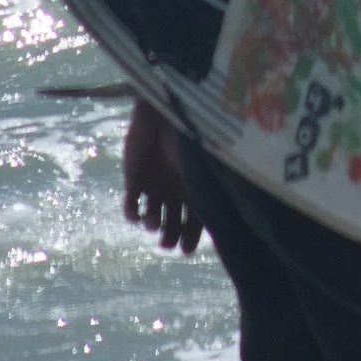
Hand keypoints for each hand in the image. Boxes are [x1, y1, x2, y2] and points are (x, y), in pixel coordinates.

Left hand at [122, 100, 205, 257]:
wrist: (165, 110)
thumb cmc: (191, 137)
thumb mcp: (204, 169)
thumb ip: (212, 192)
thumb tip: (229, 220)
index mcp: (194, 188)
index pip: (194, 221)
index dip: (190, 237)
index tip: (187, 250)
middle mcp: (175, 190)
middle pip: (172, 222)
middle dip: (170, 236)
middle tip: (168, 244)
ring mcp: (154, 185)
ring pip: (152, 216)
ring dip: (152, 225)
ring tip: (155, 224)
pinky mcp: (134, 177)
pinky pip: (131, 203)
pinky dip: (132, 214)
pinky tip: (137, 216)